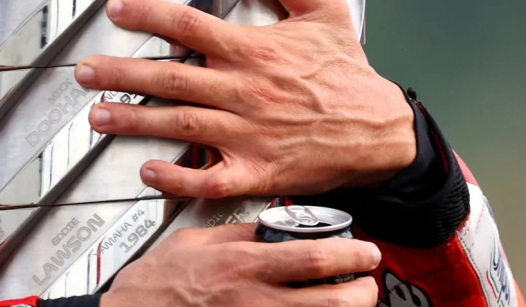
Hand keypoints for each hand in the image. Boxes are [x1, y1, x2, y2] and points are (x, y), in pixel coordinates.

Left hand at [76, 0, 415, 197]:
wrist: (383, 134)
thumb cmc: (349, 75)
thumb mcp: (325, 14)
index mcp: (254, 50)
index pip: (190, 26)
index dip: (149, 15)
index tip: (115, 8)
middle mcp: (245, 90)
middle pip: (172, 77)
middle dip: (122, 74)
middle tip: (83, 72)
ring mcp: (249, 134)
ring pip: (181, 125)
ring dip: (135, 122)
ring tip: (97, 116)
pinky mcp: (258, 171)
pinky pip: (211, 178)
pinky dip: (178, 177)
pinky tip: (147, 171)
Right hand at [103, 223, 380, 306]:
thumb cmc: (158, 280)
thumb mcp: (196, 240)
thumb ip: (237, 234)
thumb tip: (269, 226)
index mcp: (241, 264)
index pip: (312, 259)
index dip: (349, 255)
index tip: (364, 251)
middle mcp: (254, 299)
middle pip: (331, 301)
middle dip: (361, 292)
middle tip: (366, 282)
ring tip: (349, 300)